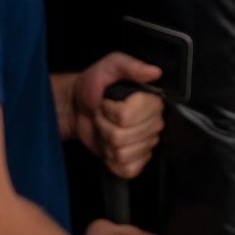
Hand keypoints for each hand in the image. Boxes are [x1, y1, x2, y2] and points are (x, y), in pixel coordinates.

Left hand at [60, 54, 164, 177]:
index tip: (107, 103)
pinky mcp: (136, 162)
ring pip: (122, 154)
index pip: (128, 117)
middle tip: (104, 115)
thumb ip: (130, 65)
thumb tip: (154, 71)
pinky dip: (112, 161)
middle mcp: (154, 124)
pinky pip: (127, 170)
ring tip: (105, 128)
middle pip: (123, 138)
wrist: (79, 107)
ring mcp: (146, 144)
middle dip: (105, 126)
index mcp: (151, 101)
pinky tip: (110, 146)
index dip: (111, 111)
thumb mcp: (109, 66)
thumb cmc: (94, 87)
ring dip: (105, 142)